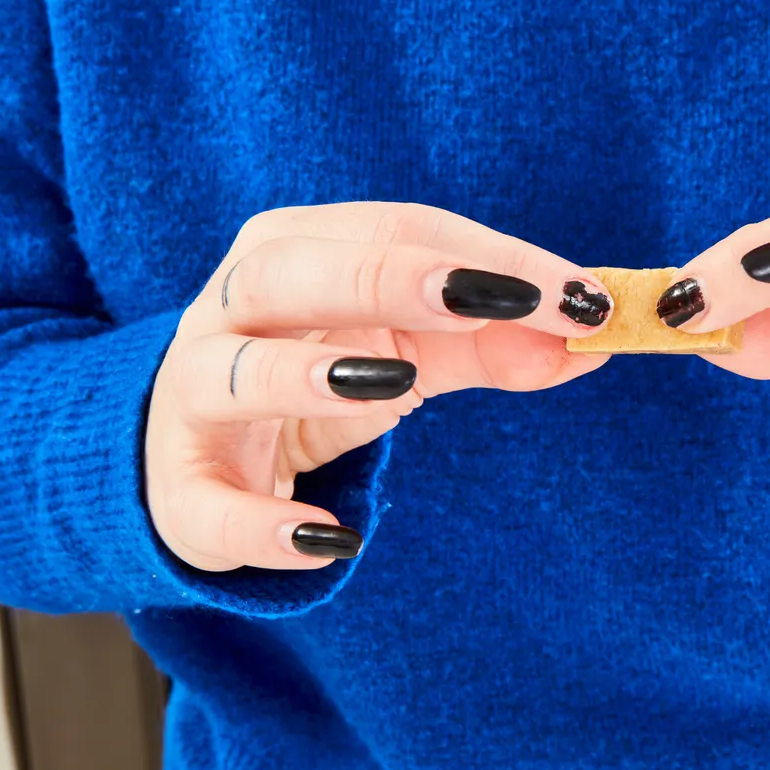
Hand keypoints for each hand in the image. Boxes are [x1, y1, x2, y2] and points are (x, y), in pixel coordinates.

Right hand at [147, 203, 612, 571]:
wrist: (202, 453)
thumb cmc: (322, 375)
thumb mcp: (414, 351)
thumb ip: (498, 344)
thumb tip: (589, 338)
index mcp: (296, 252)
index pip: (392, 230)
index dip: (485, 255)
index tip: (575, 293)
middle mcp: (231, 309)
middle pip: (289, 272)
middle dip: (385, 277)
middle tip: (481, 299)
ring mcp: (193, 396)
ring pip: (231, 369)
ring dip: (306, 374)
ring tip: (392, 385)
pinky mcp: (181, 486)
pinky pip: (207, 503)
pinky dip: (261, 523)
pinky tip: (329, 540)